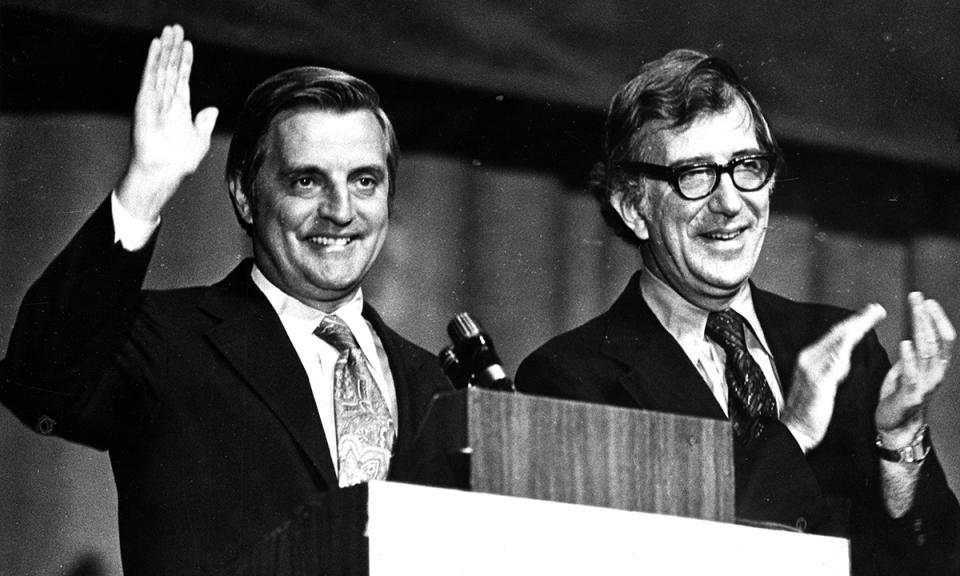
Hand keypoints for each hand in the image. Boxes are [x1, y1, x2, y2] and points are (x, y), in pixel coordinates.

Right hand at [116, 24, 218, 220]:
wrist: (163, 172)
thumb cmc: (178, 162)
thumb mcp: (199, 140)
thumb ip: (204, 123)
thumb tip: (212, 109)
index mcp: (179, 108)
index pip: (182, 78)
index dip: (185, 60)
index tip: (188, 44)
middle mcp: (166, 100)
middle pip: (171, 68)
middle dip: (174, 48)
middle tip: (176, 27)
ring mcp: (155, 99)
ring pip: (162, 67)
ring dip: (165, 48)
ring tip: (169, 30)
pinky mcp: (145, 101)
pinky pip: (150, 76)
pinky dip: (153, 60)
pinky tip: (157, 45)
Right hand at [782, 303, 886, 451]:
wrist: (794, 431)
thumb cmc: (808, 411)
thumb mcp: (821, 384)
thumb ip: (832, 368)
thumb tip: (844, 358)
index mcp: (808, 358)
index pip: (834, 336)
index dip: (852, 323)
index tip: (868, 313)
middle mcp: (808, 359)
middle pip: (836, 334)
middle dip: (858, 320)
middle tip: (877, 309)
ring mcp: (811, 369)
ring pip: (837, 342)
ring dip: (856, 328)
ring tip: (872, 317)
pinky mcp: (818, 381)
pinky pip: (834, 361)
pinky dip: (845, 347)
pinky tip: (856, 340)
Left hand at [875, 292, 954, 446]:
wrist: (896, 425)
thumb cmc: (901, 394)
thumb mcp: (909, 367)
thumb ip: (915, 350)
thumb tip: (917, 326)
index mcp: (936, 365)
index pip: (943, 337)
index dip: (936, 317)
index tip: (926, 299)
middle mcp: (936, 373)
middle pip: (936, 339)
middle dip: (927, 317)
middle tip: (918, 298)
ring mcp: (925, 384)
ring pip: (927, 353)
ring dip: (921, 330)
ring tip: (915, 313)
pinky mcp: (911, 395)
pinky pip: (912, 374)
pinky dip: (909, 358)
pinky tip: (905, 343)